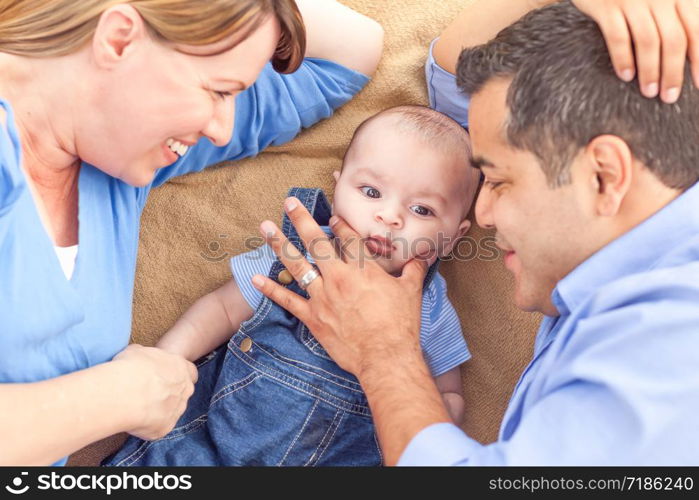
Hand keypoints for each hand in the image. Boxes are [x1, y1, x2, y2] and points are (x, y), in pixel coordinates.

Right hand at [113, 344, 197, 439]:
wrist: (125, 393)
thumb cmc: (131, 367)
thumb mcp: (137, 352)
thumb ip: (146, 357)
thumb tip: (139, 357)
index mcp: (181, 368)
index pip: (190, 371)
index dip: (178, 373)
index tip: (165, 376)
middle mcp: (184, 389)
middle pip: (182, 392)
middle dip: (169, 393)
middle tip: (148, 392)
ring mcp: (177, 410)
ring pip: (171, 411)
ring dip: (158, 410)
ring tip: (137, 407)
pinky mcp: (165, 428)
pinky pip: (158, 427)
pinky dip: (147, 425)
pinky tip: (133, 419)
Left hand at [250, 197, 427, 377]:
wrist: (385, 357)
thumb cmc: (400, 325)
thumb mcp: (411, 292)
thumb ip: (414, 271)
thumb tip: (423, 258)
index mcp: (363, 268)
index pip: (348, 238)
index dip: (339, 223)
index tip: (331, 214)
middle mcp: (339, 277)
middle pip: (317, 242)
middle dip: (301, 219)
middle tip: (289, 202)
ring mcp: (323, 296)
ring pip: (297, 264)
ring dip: (280, 245)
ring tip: (265, 228)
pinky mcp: (313, 317)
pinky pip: (287, 300)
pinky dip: (271, 289)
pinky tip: (255, 279)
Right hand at [572, 0, 698, 102]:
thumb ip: (681, 15)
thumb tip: (693, 54)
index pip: (696, 30)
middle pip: (674, 39)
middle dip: (673, 72)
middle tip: (668, 97)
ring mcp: (633, 0)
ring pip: (648, 41)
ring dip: (650, 70)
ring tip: (649, 92)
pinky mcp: (607, 6)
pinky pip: (618, 36)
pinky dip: (623, 58)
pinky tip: (625, 75)